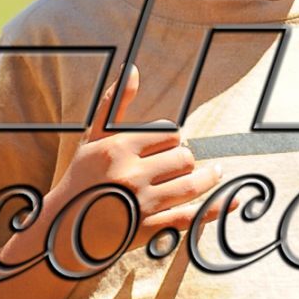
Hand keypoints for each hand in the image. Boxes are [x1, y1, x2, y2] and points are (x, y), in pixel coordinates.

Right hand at [49, 63, 220, 253]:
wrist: (65, 230)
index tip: (166, 147)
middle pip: (183, 157)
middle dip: (187, 158)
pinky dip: (215, 209)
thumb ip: (114, 104)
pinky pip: (191, 216)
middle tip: (183, 163)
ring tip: (215, 173)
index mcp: (118, 148)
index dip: (173, 139)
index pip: (168, 133)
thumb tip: (132, 69)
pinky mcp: (150, 229)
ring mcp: (142, 204)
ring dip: (208, 177)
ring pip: (192, 184)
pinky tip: (232, 201)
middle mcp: (130, 174)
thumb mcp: (92, 139)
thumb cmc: (81, 178)